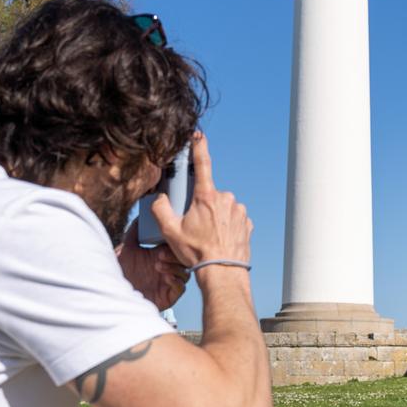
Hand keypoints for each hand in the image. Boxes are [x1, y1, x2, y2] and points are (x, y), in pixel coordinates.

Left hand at [115, 226, 189, 308]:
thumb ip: (133, 232)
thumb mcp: (126, 249)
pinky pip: (181, 288)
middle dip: (174, 256)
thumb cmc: (120, 273)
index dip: (173, 244)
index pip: (176, 248)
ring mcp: (169, 283)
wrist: (113, 293)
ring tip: (158, 267)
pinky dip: (176, 282)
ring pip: (185, 273)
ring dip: (175, 269)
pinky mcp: (169, 296)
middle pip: (183, 260)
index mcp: (160, 257)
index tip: (163, 242)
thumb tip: (140, 217)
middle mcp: (167, 269)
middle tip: (159, 255)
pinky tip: (165, 278)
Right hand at [151, 132, 252, 273]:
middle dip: (201, 206)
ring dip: (215, 217)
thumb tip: (159, 198)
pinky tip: (220, 239)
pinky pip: (233, 218)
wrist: (223, 272)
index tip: (198, 134)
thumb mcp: (170, 232)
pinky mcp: (247, 222)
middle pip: (209, 195)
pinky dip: (226, 226)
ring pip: (222, 207)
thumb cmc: (197, 253)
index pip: (202, 164)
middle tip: (196, 226)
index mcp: (206, 196)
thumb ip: (160, 209)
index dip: (199, 146)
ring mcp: (239, 210)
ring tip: (209, 237)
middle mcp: (225, 199)